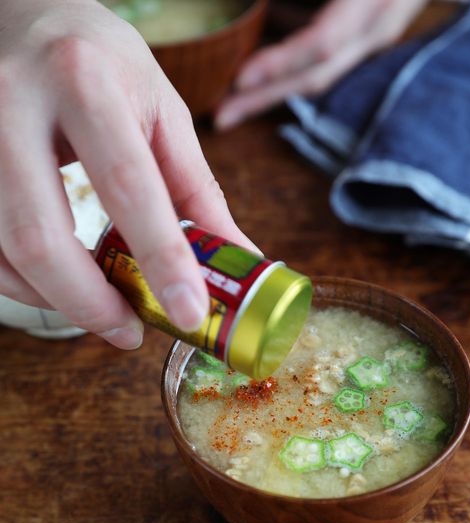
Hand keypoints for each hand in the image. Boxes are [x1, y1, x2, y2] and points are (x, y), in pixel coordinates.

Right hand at [0, 0, 255, 348]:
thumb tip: (235, 258)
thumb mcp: (159, 110)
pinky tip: (59, 282)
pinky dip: (23, 280)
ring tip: (102, 309)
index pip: (127, 185)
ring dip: (56, 299)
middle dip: (90, 303)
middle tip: (129, 332)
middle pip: (41, 235)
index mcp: (84, 82)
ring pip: (3, 249)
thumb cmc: (100, 63)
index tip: (189, 313)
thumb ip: (195, 189)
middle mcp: (13, 104)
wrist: (21, 14)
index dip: (161, 259)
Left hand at [216, 0, 427, 128]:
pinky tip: (253, 75)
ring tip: (229, 106)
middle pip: (313, 78)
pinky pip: (320, 61)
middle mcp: (374, 29)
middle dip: (263, 100)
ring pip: (315, 76)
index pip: (321, 45)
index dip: (278, 64)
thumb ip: (308, 13)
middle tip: (220, 118)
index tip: (238, 81)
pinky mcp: (364, 36)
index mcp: (369, 4)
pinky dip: (284, 69)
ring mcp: (372, 37)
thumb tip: (266, 10)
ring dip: (269, 92)